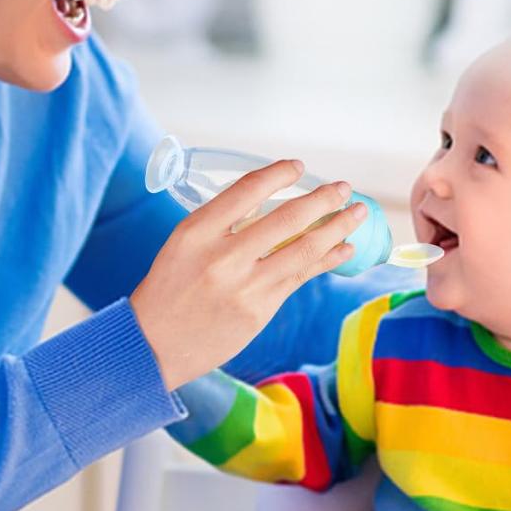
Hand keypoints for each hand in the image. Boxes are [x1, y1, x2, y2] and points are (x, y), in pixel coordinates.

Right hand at [130, 159, 366, 390]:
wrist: (154, 343)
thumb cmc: (170, 286)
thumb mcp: (183, 242)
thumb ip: (222, 221)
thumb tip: (270, 200)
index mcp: (198, 230)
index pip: (248, 189)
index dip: (279, 174)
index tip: (298, 167)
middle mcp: (224, 256)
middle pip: (286, 217)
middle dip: (323, 199)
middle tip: (343, 188)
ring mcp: (245, 285)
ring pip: (303, 248)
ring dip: (337, 228)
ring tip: (357, 212)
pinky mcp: (260, 310)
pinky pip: (301, 277)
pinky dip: (327, 259)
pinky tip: (344, 248)